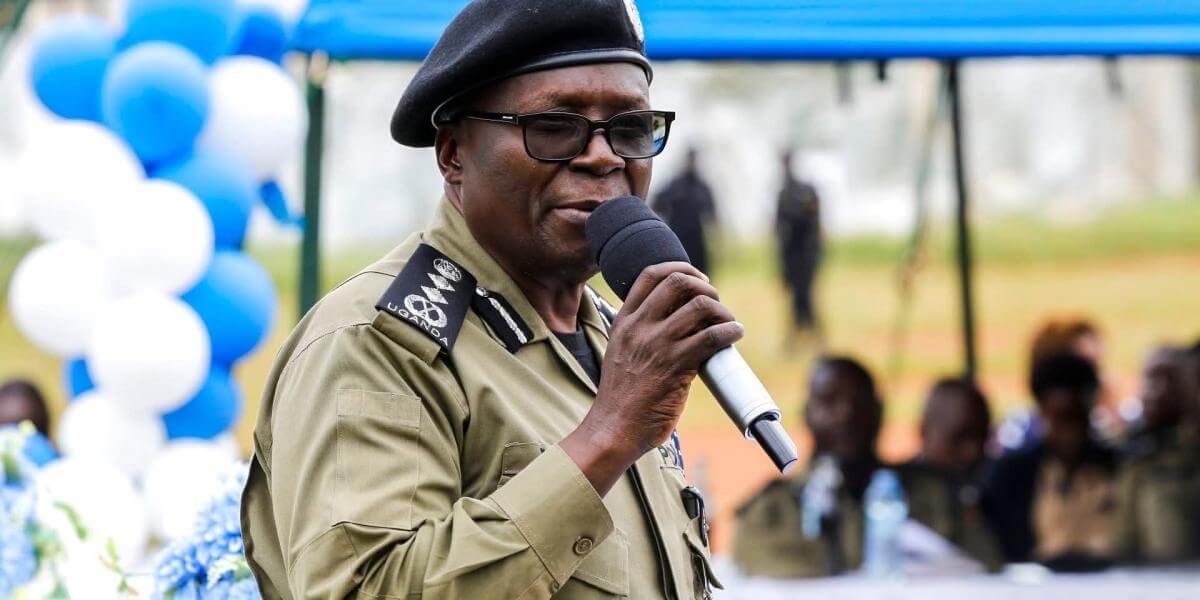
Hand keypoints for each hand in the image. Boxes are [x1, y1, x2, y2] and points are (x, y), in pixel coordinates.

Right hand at [561, 262, 742, 494]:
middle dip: (705, 286)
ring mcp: (658, 345)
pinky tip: (734, 335)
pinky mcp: (676, 365)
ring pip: (699, 305)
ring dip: (722, 310)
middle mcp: (640, 327)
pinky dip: (730, 330)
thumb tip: (680, 322)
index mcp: (624, 322)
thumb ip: (642, 334)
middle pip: (678, 282)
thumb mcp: (621, 353)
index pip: (650, 275)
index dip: (680, 268)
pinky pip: (712, 336)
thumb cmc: (621, 398)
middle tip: (714, 302)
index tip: (697, 278)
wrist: (614, 428)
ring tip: (727, 322)